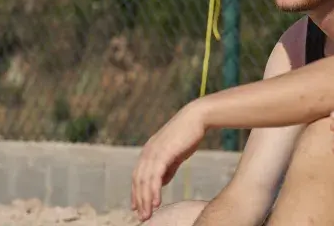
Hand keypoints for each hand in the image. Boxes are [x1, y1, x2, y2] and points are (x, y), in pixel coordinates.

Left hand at [131, 104, 205, 220]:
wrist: (197, 118)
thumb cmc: (188, 135)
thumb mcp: (175, 154)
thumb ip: (167, 168)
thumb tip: (161, 183)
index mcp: (148, 152)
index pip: (138, 176)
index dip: (137, 193)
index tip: (138, 208)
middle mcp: (147, 152)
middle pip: (138, 181)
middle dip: (139, 200)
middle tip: (143, 217)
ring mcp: (154, 152)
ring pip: (145, 181)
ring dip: (145, 200)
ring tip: (148, 214)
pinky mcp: (163, 153)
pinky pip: (155, 176)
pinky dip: (154, 191)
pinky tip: (157, 202)